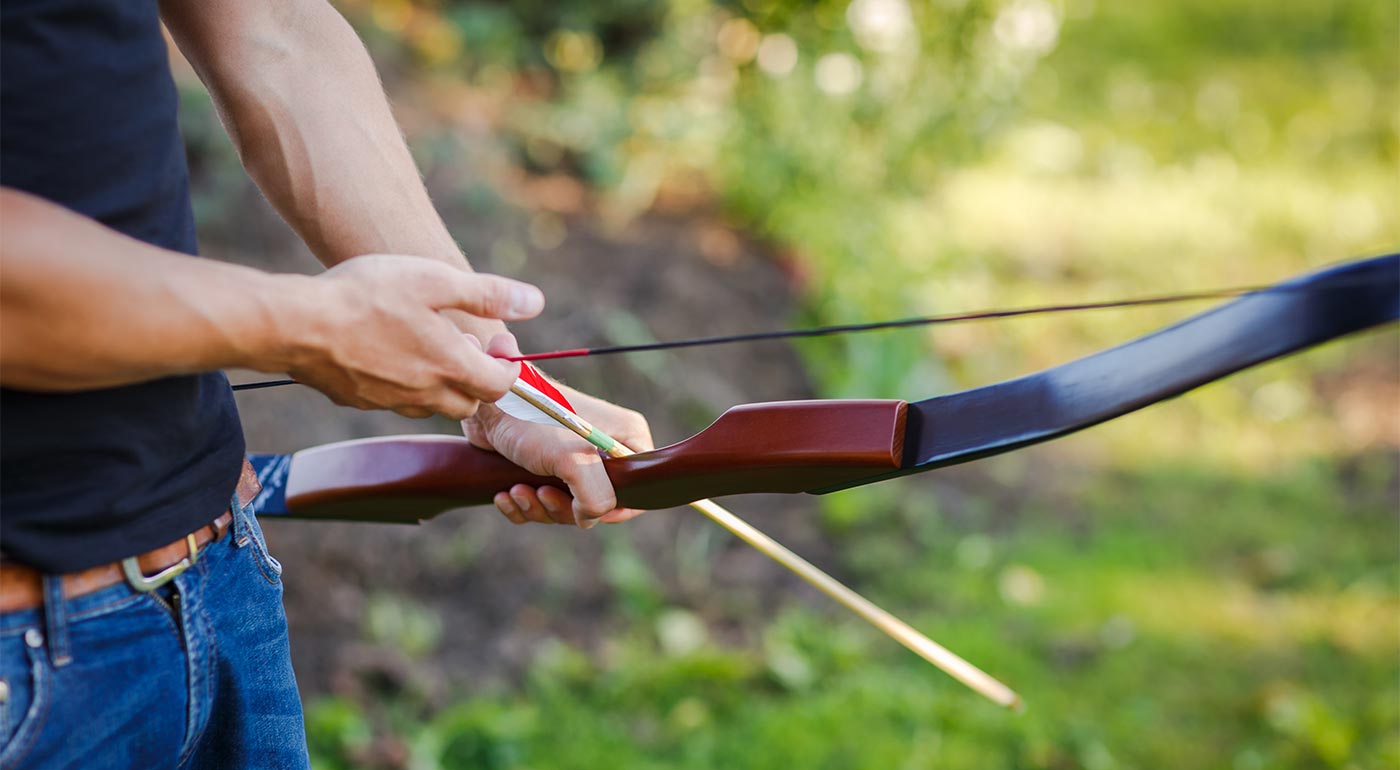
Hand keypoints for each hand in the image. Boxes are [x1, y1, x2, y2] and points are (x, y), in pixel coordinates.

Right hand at [280, 255, 541, 418]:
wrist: (298, 323)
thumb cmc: (368, 294)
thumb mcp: (435, 280)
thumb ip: (488, 294)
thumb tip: (536, 302)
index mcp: (450, 366)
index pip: (500, 386)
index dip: (504, 366)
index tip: (491, 338)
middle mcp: (425, 394)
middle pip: (469, 403)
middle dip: (475, 378)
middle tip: (458, 339)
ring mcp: (390, 402)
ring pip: (431, 406)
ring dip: (440, 383)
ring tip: (422, 343)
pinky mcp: (359, 401)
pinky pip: (395, 402)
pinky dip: (404, 385)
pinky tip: (386, 352)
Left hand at [462, 334, 653, 527]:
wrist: (487, 401)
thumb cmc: (535, 419)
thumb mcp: (575, 461)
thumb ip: (597, 498)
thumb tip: (588, 520)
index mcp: (624, 438)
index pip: (639, 487)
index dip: (616, 509)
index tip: (585, 510)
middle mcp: (602, 449)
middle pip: (597, 504)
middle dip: (563, 509)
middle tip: (542, 493)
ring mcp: (571, 459)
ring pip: (565, 507)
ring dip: (537, 507)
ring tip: (517, 490)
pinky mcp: (540, 466)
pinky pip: (539, 503)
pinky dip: (521, 505)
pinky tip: (505, 495)